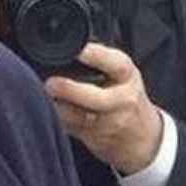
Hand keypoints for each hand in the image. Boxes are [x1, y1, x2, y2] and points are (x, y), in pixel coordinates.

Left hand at [45, 43, 163, 174]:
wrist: (142, 137)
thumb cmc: (126, 96)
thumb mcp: (123, 75)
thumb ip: (100, 61)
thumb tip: (68, 47)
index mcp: (128, 77)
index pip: (116, 65)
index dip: (97, 57)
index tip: (77, 51)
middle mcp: (122, 100)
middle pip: (97, 99)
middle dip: (71, 90)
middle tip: (50, 83)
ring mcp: (108, 123)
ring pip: (79, 118)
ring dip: (57, 108)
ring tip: (43, 96)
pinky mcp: (94, 138)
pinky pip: (70, 128)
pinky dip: (56, 119)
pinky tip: (46, 110)